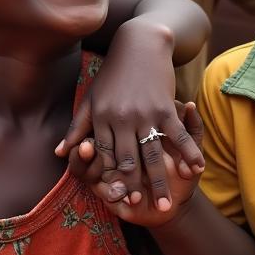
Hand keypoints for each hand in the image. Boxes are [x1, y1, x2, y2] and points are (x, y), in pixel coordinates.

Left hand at [55, 20, 203, 209]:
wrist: (139, 43)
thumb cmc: (113, 73)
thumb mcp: (91, 98)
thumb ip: (77, 128)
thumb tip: (59, 153)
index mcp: (102, 118)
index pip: (104, 156)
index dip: (109, 180)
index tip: (115, 202)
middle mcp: (122, 118)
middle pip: (128, 160)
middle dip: (135, 188)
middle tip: (142, 211)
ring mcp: (145, 112)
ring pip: (152, 154)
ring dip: (160, 181)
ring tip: (168, 205)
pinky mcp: (165, 105)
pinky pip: (177, 134)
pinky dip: (187, 153)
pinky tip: (195, 170)